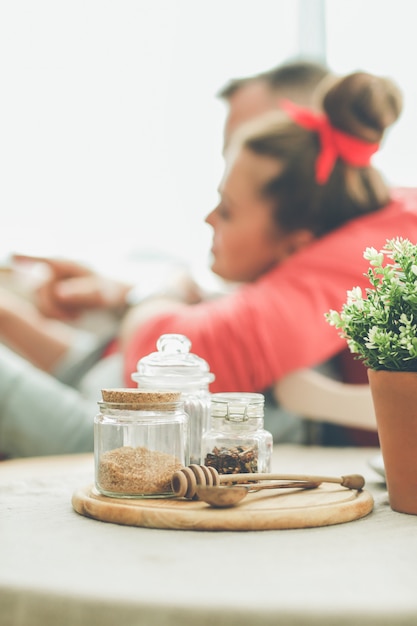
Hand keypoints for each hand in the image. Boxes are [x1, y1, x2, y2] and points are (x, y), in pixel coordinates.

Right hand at [13, 255, 131, 319]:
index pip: (44, 260)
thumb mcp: (100, 293)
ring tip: (78, 314)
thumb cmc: (110, 290)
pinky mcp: (51, 295)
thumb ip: (81, 292)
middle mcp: (55, 272)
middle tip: (76, 316)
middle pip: (39, 289)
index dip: (28, 258)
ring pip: (40, 302)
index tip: (14, 256)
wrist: (115, 298)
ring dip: (57, 312)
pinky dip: (58, 315)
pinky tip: (74, 314)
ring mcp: (52, 283)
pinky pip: (45, 310)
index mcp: (66, 265)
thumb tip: (60, 293)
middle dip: (54, 306)